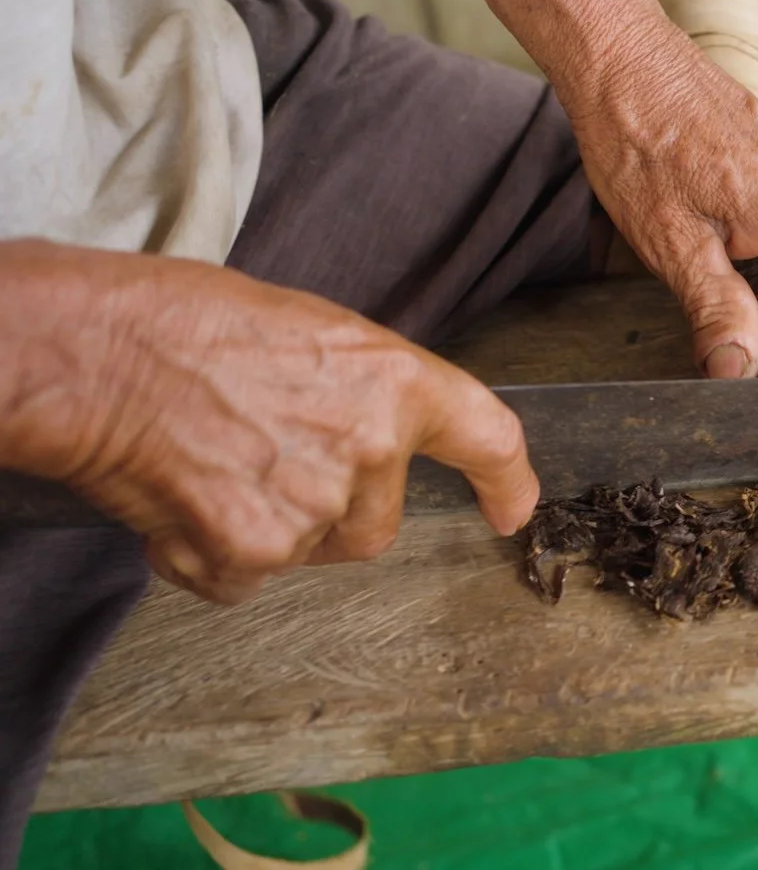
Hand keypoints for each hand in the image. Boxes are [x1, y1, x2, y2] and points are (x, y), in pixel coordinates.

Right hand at [0, 240, 538, 604]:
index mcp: (396, 384)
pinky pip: (243, 580)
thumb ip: (359, 393)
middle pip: (373, 522)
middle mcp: (372, 451)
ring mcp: (316, 507)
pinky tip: (177, 499)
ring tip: (206, 462)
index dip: (507, 480)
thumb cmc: (187, 323)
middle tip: (257, 456)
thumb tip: (362, 433)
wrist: (98, 354)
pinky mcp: (255, 551)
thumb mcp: (312, 334)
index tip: (513, 511)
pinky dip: (208, 557)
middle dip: (325, 510)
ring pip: (305, 551)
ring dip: (260, 529)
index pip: (486, 437)